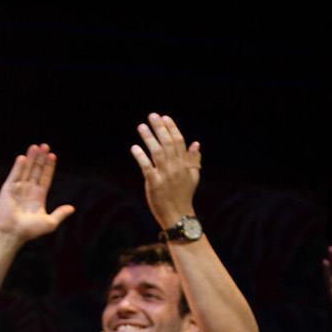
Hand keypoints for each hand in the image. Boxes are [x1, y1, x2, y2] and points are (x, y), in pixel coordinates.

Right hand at [0, 144, 74, 241]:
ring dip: (30, 158)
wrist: (13, 233)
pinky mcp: (8, 189)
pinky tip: (23, 158)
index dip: (48, 167)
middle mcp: (28, 190)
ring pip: (25, 169)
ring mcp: (18, 188)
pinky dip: (18, 167)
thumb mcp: (50, 222)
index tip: (52, 155)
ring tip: (35, 146)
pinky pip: (14, 175)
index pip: (45, 177)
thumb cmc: (30, 231)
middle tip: (45, 145)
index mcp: (38, 196)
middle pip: (35, 170)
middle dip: (40, 158)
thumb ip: (60, 214)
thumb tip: (72, 208)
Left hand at [131, 113, 200, 229]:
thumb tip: (196, 143)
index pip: (179, 142)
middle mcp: (176, 167)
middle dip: (160, 128)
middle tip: (152, 116)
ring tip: (141, 127)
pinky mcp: (154, 184)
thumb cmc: (184, 196)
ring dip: (149, 138)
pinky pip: (147, 167)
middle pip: (168, 143)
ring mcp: (165, 175)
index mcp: (184, 165)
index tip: (165, 117)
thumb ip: (194, 159)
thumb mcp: (193, 177)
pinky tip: (134, 147)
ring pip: (157, 152)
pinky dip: (141, 157)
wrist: (178, 216)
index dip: (172, 128)